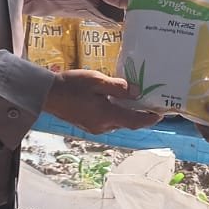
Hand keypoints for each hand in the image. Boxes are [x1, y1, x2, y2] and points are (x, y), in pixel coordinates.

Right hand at [43, 69, 161, 132]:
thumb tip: (137, 92)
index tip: (160, 115)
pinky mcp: (88, 125)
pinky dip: (116, 113)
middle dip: (139, 115)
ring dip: (127, 114)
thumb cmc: (72, 85)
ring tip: (134, 100)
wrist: (48, 94)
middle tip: (150, 103)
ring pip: (117, 122)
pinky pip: (107, 121)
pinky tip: (115, 102)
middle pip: (127, 123)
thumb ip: (118, 87)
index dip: (149, 119)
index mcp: (107, 116)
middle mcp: (103, 126)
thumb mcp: (97, 81)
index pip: (134, 122)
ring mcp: (94, 127)